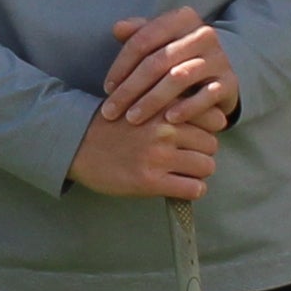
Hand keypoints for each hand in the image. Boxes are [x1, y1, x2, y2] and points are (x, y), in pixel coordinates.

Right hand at [67, 97, 220, 200]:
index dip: (210, 128)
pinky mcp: (151, 181)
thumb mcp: (141, 101)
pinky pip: (193, 188)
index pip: (213, 117)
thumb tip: (206, 117)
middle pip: (212, 144)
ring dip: (198, 172)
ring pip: (206, 167)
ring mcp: (159, 156)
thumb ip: (169, 105)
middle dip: (203, 152)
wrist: (77, 144)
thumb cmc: (110, 123)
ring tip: (183, 172)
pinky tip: (180, 186)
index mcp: (164, 107)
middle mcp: (165, 129)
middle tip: (188, 157)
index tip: (199, 134)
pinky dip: (192, 189)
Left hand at [103, 8, 240, 137]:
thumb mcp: (159, 42)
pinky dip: (186, 108)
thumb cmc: (177, 57)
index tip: (106, 88)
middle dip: (131, 88)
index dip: (121, 64)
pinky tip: (168, 120)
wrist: (218, 74)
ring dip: (151, 100)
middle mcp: (203, 34)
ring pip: (178, 78)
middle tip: (111, 110)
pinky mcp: (229, 82)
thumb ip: (138, 33)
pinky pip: (206, 95)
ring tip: (132, 118)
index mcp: (183, 18)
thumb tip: (117, 28)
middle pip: (158, 60)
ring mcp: (219, 58)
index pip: (144, 39)